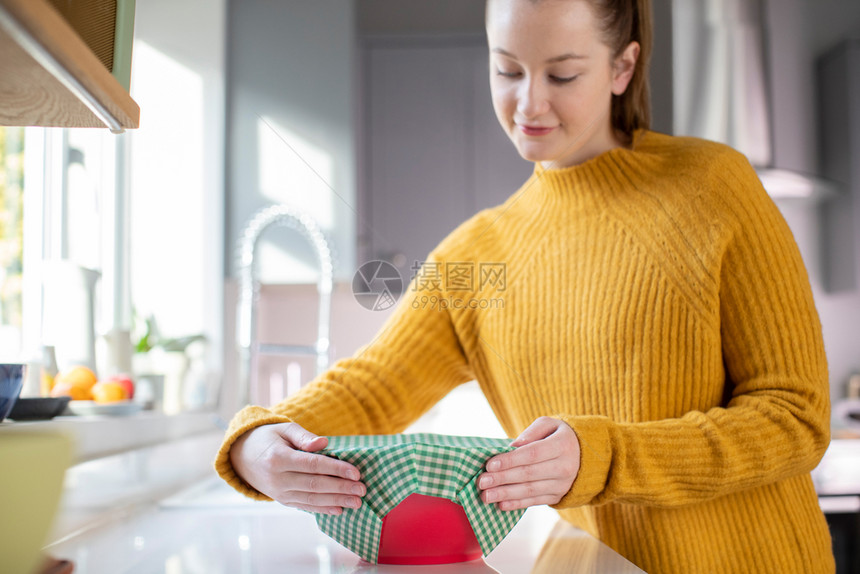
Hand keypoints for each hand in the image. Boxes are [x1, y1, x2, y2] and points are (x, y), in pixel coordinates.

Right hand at [230, 422, 364, 514]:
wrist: (241, 456)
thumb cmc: (268, 438)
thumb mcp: (284, 429)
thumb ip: (304, 436)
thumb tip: (324, 443)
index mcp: (278, 458)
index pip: (312, 465)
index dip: (335, 469)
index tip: (355, 472)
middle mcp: (277, 478)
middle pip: (314, 485)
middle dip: (341, 488)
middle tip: (362, 489)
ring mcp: (279, 492)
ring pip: (312, 499)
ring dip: (336, 501)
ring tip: (357, 502)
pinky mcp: (282, 500)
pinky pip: (305, 506)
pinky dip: (323, 509)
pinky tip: (340, 509)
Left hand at [478, 416, 579, 510]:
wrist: (586, 456)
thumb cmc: (559, 436)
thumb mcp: (550, 424)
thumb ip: (532, 432)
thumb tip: (513, 446)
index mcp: (562, 445)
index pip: (532, 454)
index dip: (510, 460)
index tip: (489, 464)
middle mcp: (565, 467)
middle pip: (528, 474)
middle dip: (502, 478)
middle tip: (481, 481)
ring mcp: (562, 484)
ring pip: (530, 490)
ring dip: (506, 494)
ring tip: (486, 496)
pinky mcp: (558, 496)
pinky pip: (535, 501)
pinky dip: (517, 504)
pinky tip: (501, 504)